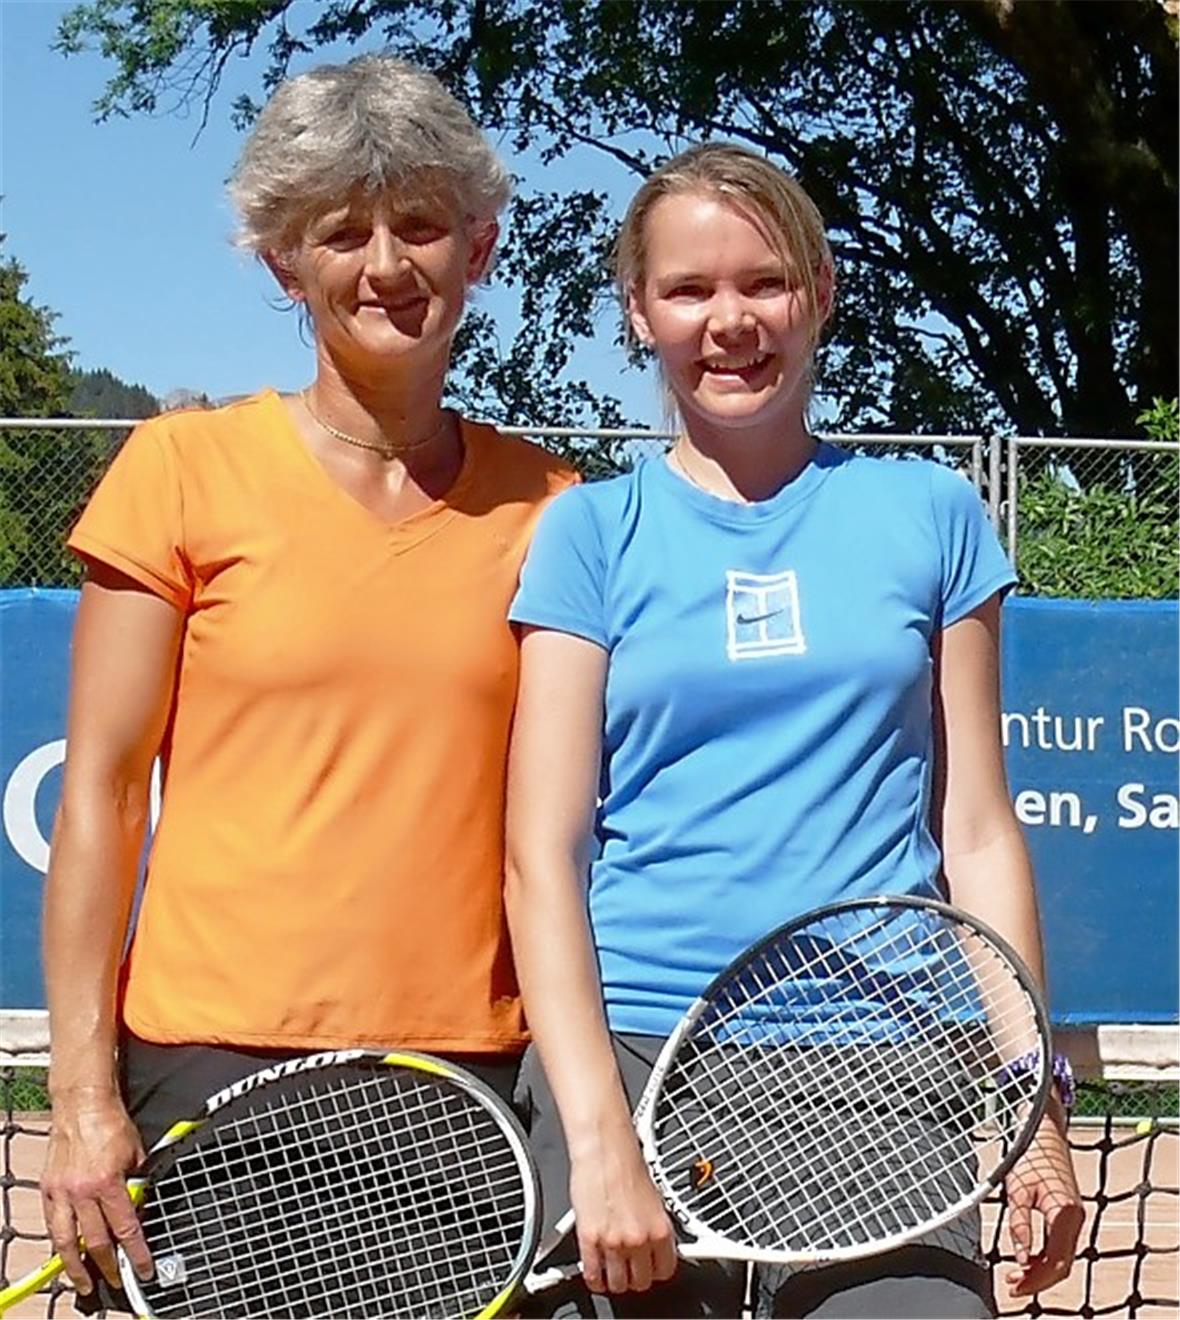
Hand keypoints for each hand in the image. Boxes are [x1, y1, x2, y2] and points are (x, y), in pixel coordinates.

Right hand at [41, 1091, 152, 1294]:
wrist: (83, 1104)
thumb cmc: (111, 1124)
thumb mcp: (137, 1153)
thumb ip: (139, 1182)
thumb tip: (141, 1205)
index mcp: (109, 1183)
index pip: (126, 1228)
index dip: (136, 1253)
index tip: (144, 1269)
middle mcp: (82, 1192)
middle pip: (95, 1241)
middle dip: (107, 1266)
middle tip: (116, 1281)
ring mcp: (62, 1192)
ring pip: (66, 1241)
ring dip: (75, 1266)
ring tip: (83, 1282)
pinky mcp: (48, 1188)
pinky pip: (52, 1223)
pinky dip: (59, 1241)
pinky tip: (65, 1251)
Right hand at [568, 1131, 677, 1293]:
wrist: (603, 1146)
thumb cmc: (626, 1162)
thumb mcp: (653, 1197)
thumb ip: (653, 1226)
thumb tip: (652, 1244)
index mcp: (661, 1229)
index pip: (665, 1271)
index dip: (655, 1271)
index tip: (649, 1268)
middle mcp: (639, 1240)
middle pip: (642, 1283)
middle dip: (635, 1277)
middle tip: (628, 1268)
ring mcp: (614, 1242)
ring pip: (617, 1284)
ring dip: (614, 1280)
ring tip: (611, 1269)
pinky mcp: (589, 1239)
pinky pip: (592, 1275)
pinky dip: (593, 1277)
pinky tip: (594, 1271)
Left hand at [1003, 1101, 1083, 1296]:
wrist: (1043, 1130)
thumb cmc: (1028, 1155)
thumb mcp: (1017, 1190)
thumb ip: (1020, 1225)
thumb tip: (1021, 1259)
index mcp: (1065, 1214)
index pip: (1054, 1263)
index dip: (1034, 1280)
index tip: (1015, 1286)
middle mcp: (1076, 1219)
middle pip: (1061, 1265)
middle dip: (1038, 1280)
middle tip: (1012, 1284)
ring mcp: (1075, 1217)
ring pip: (1062, 1258)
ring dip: (1041, 1270)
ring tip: (1016, 1276)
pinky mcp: (1069, 1214)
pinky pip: (1061, 1246)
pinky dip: (1046, 1257)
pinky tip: (1028, 1259)